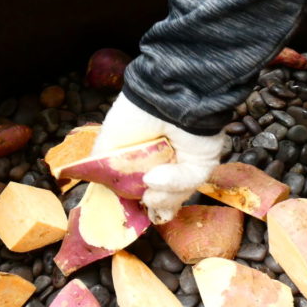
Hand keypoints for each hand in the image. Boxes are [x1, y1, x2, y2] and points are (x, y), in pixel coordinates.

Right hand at [94, 94, 225, 223]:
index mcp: (145, 154)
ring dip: (162, 197)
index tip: (128, 210)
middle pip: (162, 195)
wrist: (163, 95)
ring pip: (176, 193)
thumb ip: (103, 167)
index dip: (135, 200)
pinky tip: (155, 178)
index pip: (142, 185)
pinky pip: (189, 180)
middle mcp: (167, 159)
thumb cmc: (134, 114)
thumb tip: (103, 188)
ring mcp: (186, 162)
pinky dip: (173, 183)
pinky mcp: (203, 163)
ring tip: (148, 196)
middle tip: (142, 210)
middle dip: (153, 205)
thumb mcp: (109, 142)